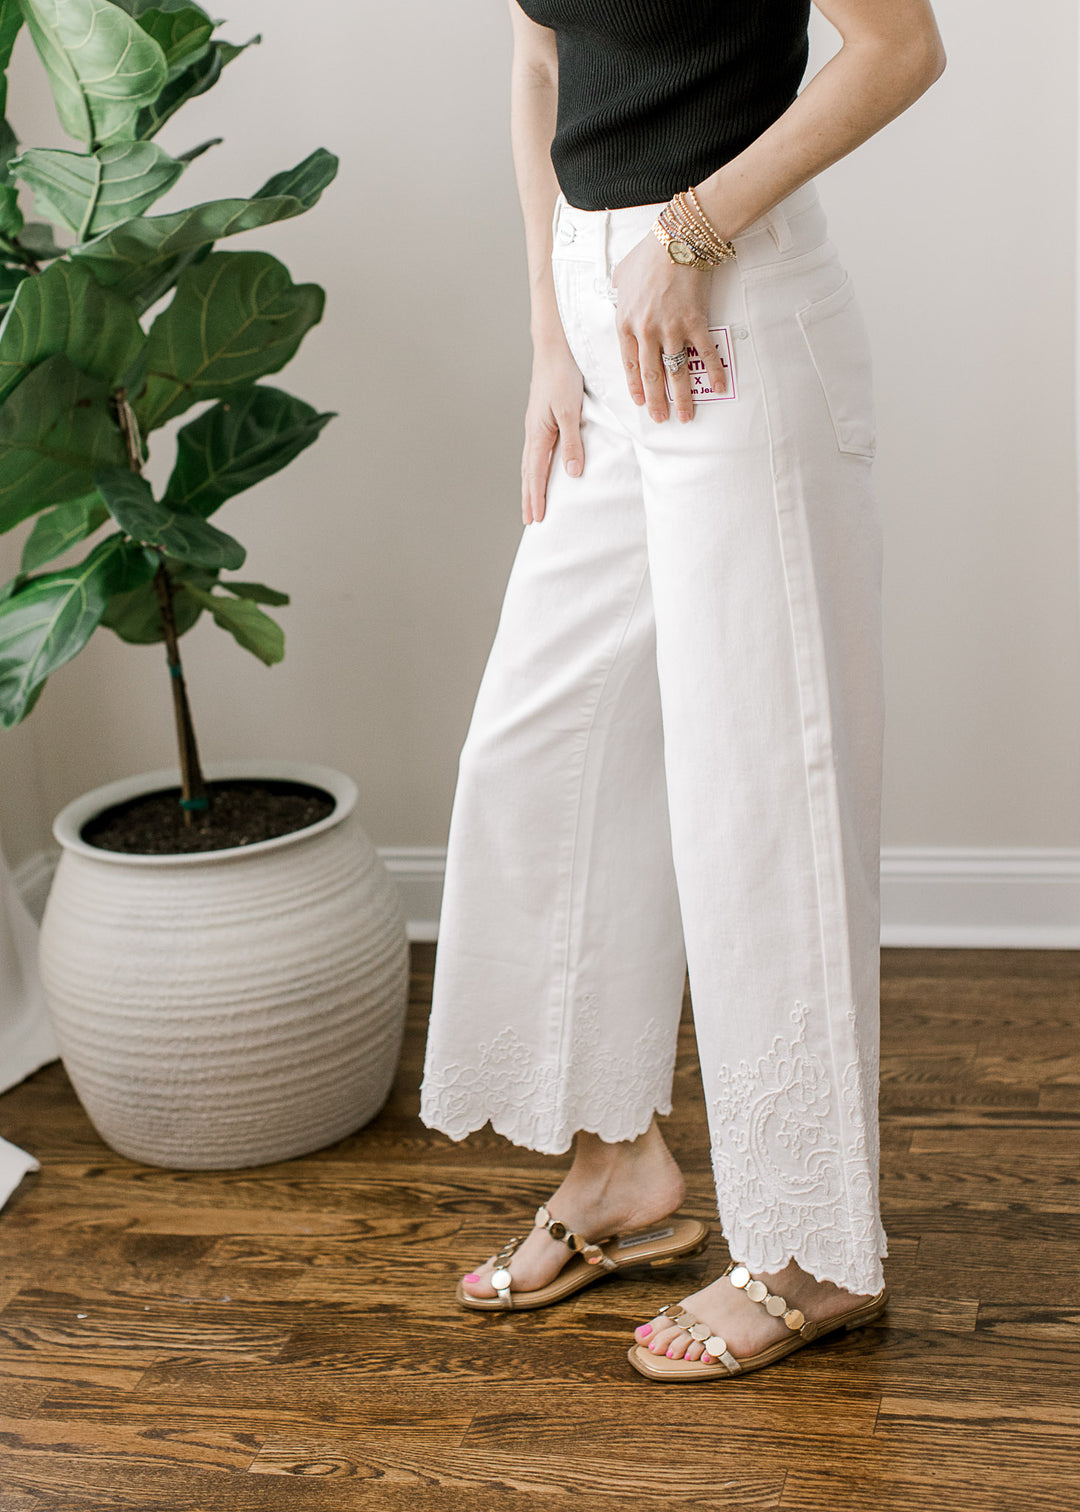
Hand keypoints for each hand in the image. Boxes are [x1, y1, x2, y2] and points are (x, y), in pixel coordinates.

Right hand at [521, 337, 584, 523]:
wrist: (554, 347)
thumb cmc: (563, 375)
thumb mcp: (570, 410)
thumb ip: (572, 442)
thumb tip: (572, 473)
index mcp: (538, 432)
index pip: (536, 474)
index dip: (536, 497)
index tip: (537, 519)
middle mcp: (533, 431)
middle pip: (529, 472)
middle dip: (529, 497)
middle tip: (530, 520)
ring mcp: (536, 424)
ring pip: (530, 462)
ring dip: (530, 484)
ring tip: (531, 501)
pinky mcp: (541, 417)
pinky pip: (536, 450)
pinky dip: (535, 467)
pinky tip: (539, 468)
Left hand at [612, 233, 728, 422]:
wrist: (676, 240)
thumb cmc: (648, 254)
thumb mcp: (620, 275)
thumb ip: (617, 293)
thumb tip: (616, 296)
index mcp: (626, 323)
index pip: (629, 364)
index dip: (636, 385)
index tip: (640, 402)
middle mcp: (646, 332)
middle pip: (651, 375)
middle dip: (656, 401)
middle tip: (661, 419)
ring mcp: (671, 330)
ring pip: (676, 372)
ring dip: (681, 398)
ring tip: (686, 416)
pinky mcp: (695, 323)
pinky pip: (705, 354)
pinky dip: (714, 372)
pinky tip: (719, 388)